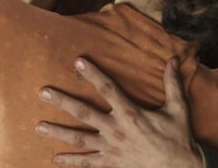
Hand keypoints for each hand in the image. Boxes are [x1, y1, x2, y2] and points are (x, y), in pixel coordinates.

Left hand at [35, 57, 202, 167]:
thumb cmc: (178, 138)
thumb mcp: (178, 109)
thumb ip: (172, 84)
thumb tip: (172, 59)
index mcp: (131, 113)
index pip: (107, 88)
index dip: (92, 74)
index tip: (77, 62)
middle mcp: (116, 130)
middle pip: (83, 112)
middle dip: (62, 101)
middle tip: (43, 92)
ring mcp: (111, 149)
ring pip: (79, 138)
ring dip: (58, 132)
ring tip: (39, 127)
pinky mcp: (111, 163)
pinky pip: (87, 162)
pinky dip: (71, 161)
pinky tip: (56, 158)